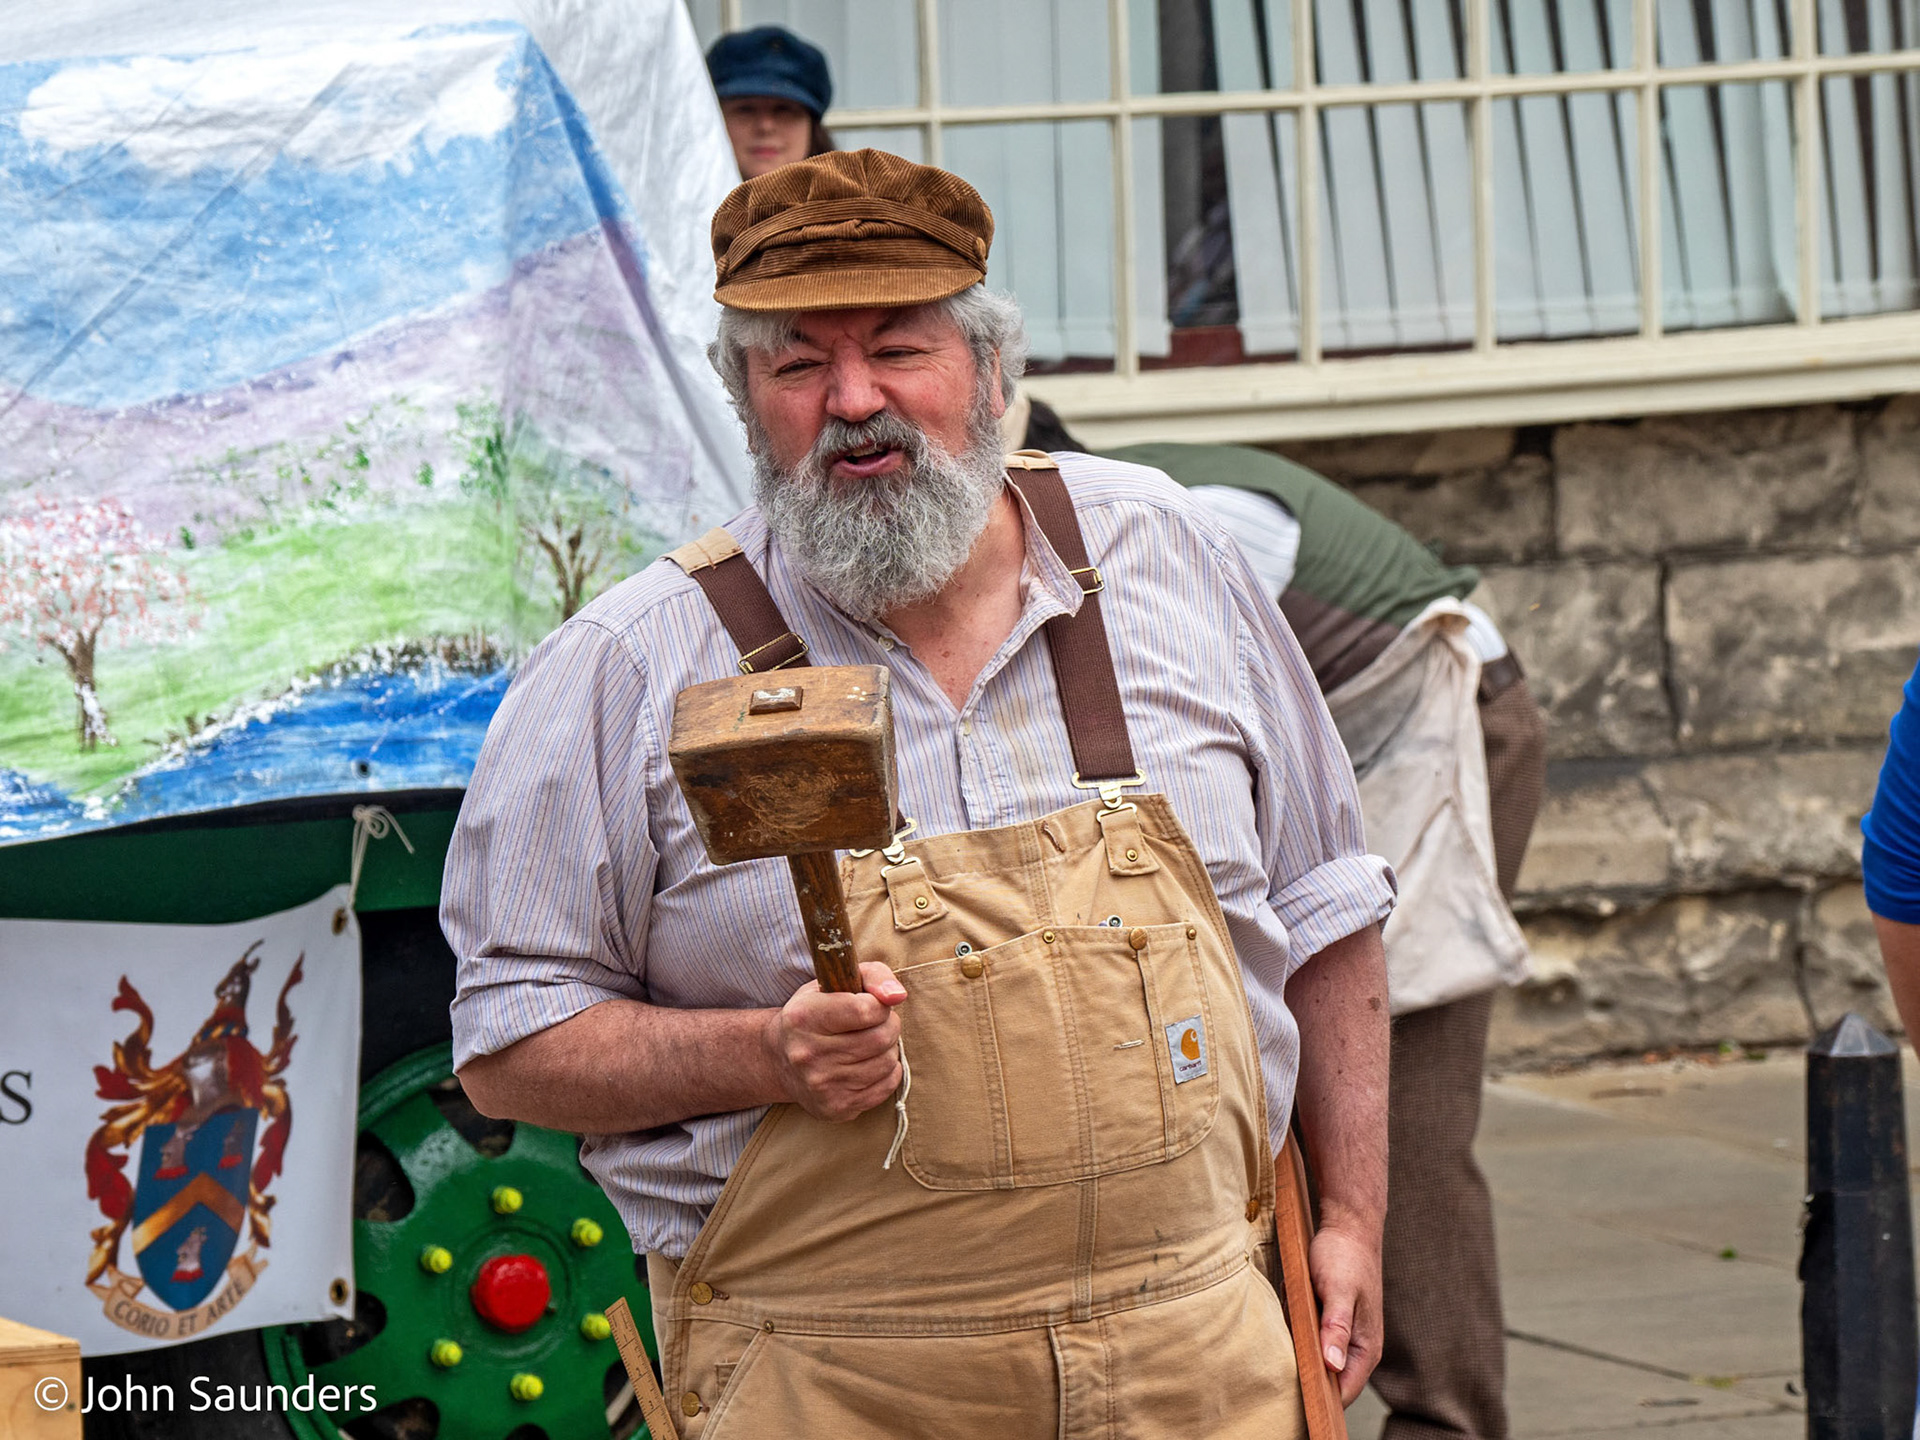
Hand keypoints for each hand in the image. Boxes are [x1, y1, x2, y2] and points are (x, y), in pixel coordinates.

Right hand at [763, 961, 906, 1121]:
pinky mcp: (836, 1107)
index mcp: (803, 1017)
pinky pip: (886, 1086)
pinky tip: (867, 1063)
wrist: (779, 1060)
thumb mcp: (833, 982)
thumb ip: (873, 976)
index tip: (872, 1003)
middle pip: (881, 1037)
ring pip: (887, 1062)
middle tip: (875, 1023)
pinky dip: (886, 1071)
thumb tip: (897, 995)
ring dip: (887, 1048)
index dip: (879, 1004)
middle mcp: (807, 1054)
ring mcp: (821, 1085)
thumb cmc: (814, 1013)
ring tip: (869, 1043)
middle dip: (888, 1025)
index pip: (865, 1010)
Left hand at [1308, 1216, 1382, 1403]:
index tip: (1293, 1395)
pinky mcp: (1327, 1321)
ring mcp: (1341, 1335)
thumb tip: (1332, 1366)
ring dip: (1297, 1341)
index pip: (1342, 1395)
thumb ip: (1336, 1328)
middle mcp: (1355, 1348)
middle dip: (1302, 1367)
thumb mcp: (1337, 1290)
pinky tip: (1294, 1302)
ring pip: (1312, 1356)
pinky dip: (1295, 1324)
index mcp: (1365, 1349)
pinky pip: (1305, 1335)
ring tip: (1295, 1310)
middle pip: (1324, 1379)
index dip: (1318, 1400)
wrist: (1347, 1226)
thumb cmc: (1345, 1257)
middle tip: (1287, 1345)